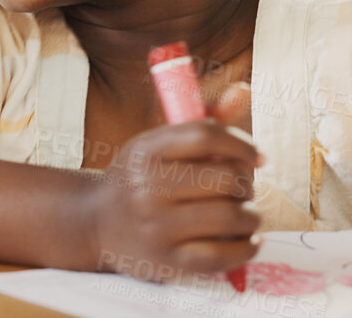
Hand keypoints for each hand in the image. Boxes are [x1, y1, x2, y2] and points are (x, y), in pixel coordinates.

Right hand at [86, 119, 262, 283]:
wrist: (94, 222)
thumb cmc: (140, 178)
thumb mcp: (160, 144)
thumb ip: (205, 121)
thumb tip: (245, 91)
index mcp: (146, 150)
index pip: (206, 135)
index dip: (242, 143)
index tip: (257, 156)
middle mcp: (148, 187)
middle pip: (224, 178)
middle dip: (246, 183)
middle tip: (244, 189)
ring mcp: (156, 227)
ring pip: (230, 217)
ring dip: (251, 216)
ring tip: (247, 215)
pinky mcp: (167, 261)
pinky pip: (222, 256)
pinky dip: (247, 247)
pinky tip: (250, 239)